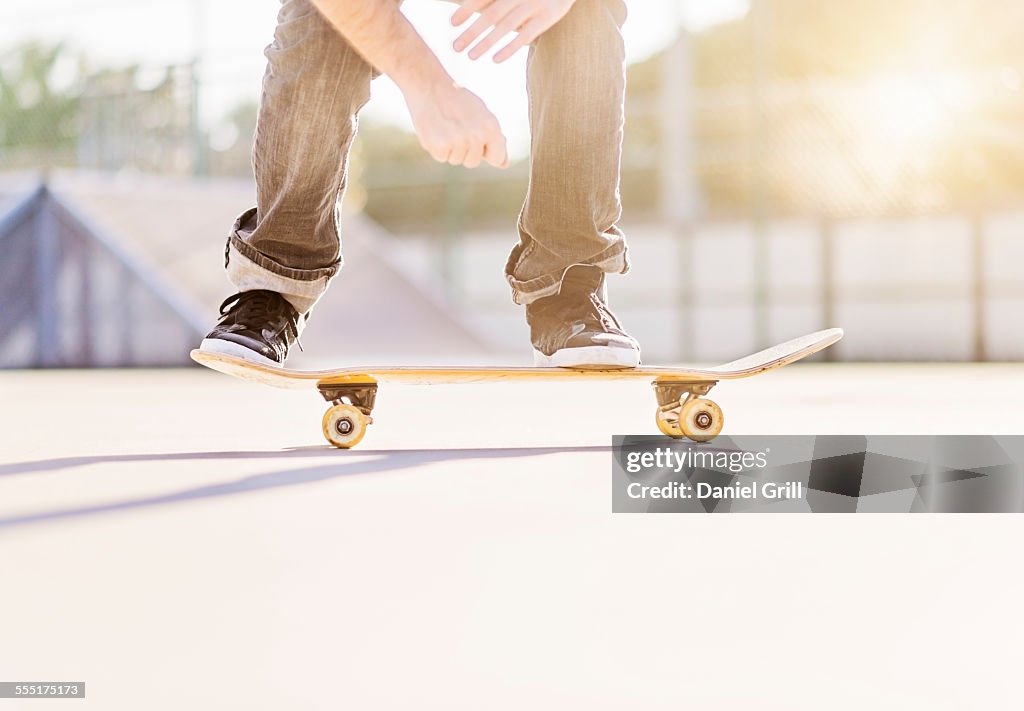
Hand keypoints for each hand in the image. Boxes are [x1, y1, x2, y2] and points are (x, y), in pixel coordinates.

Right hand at [403, 81, 508, 168]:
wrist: (430, 87)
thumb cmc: (458, 101)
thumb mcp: (482, 115)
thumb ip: (494, 139)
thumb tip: (504, 164)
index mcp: (491, 127)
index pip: (497, 158)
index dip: (485, 151)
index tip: (477, 139)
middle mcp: (476, 136)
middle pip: (473, 162)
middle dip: (465, 150)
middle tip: (456, 127)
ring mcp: (458, 142)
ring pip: (456, 160)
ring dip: (450, 149)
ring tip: (445, 126)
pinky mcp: (439, 146)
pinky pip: (441, 158)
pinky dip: (437, 148)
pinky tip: (436, 130)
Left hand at [451, 0, 575, 61]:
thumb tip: (469, 8)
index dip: (466, 9)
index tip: (452, 23)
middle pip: (491, 15)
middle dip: (471, 32)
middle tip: (456, 47)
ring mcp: (534, 4)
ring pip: (505, 27)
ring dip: (486, 43)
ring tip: (471, 56)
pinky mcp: (547, 17)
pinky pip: (526, 36)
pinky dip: (509, 48)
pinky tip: (495, 59)